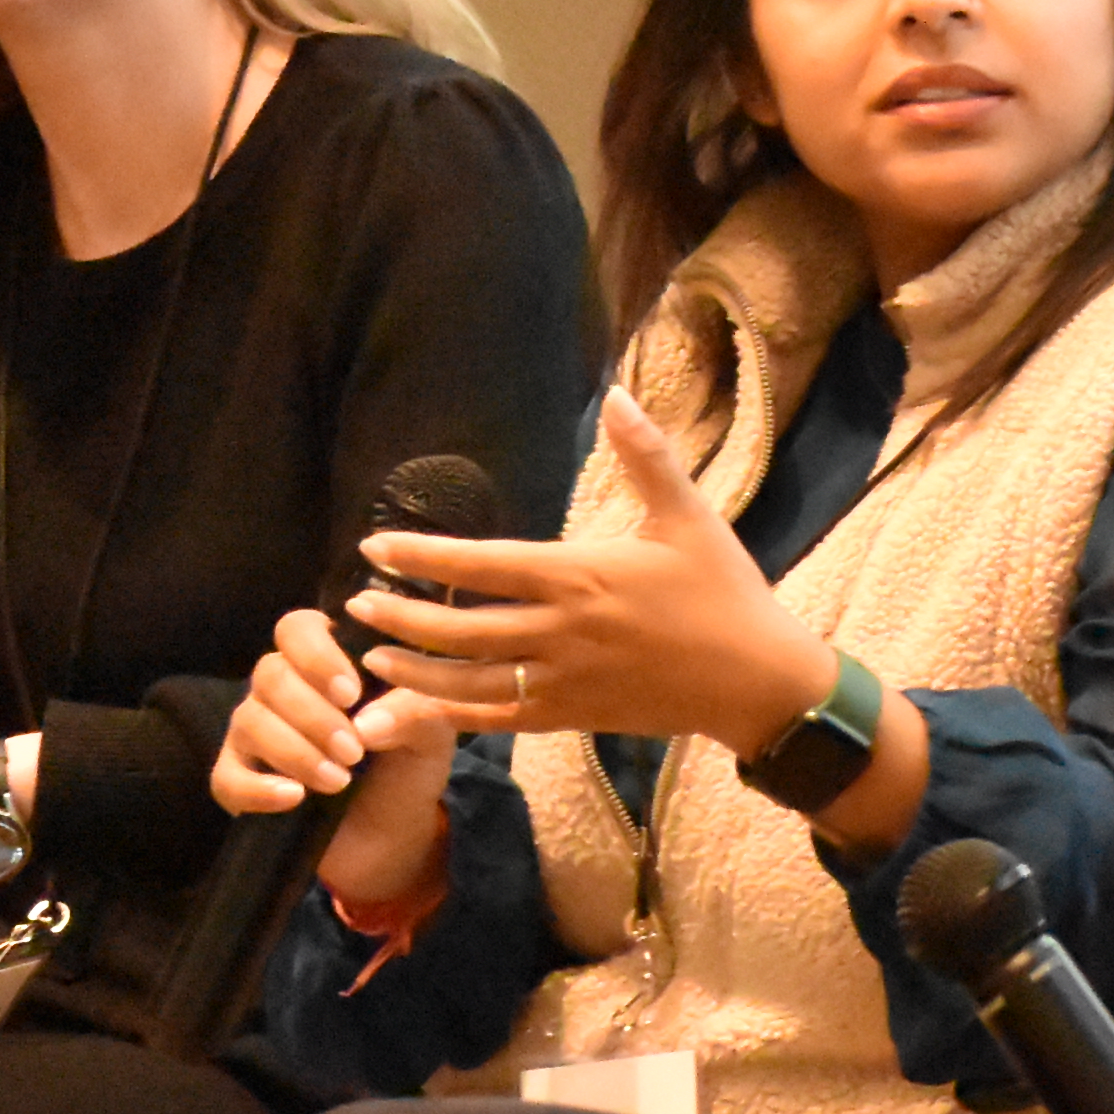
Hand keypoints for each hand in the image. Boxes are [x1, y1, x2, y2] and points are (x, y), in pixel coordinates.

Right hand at [218, 605, 457, 899]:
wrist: (393, 834)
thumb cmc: (408, 766)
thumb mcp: (432, 736)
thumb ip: (415, 712)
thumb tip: (367, 722)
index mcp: (327, 662)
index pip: (298, 629)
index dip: (317, 655)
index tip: (351, 694)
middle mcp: (283, 689)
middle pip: (270, 674)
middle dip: (312, 714)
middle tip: (353, 751)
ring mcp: (256, 733)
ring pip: (248, 720)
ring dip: (295, 751)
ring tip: (339, 781)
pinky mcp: (242, 780)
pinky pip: (227, 777)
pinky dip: (257, 788)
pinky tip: (293, 797)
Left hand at [350, 398, 828, 751]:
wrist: (757, 681)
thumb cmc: (726, 593)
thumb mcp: (691, 517)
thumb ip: (647, 456)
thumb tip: (615, 394)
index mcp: (582, 577)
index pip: (485, 565)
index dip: (425, 557)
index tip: (377, 548)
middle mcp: (564, 632)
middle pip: (462, 630)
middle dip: (402, 618)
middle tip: (356, 605)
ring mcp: (565, 681)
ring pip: (471, 683)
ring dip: (416, 671)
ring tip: (372, 658)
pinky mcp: (574, 717)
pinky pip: (500, 720)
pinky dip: (454, 717)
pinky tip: (421, 708)